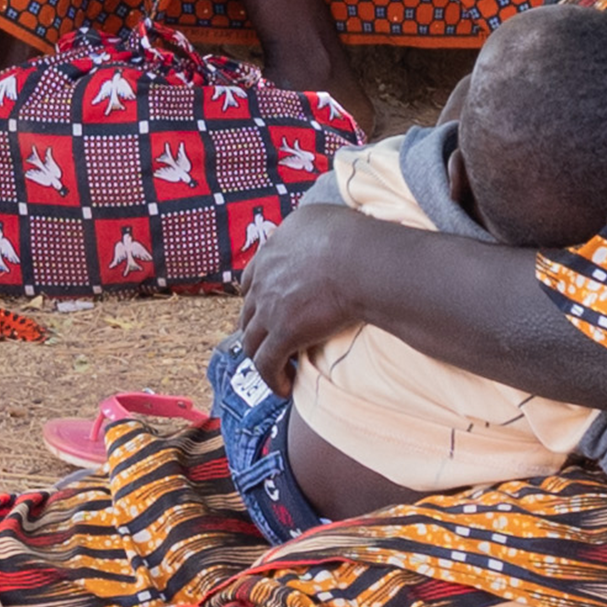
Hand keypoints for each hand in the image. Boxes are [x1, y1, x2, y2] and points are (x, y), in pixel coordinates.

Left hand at [228, 196, 374, 393]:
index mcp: (271, 253)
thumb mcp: (319, 217)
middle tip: (268, 346)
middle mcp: (263, 280)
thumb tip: (312, 228)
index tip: (264, 311)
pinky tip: (284, 388)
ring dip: (262, 360)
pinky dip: (272, 379)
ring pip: (252, 342)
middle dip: (255, 331)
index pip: (251, 280)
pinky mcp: (283, 333)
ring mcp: (269, 308)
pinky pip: (266, 364)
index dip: (255, 298)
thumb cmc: (351, 236)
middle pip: (248, 312)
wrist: (358, 260)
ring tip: (277, 373)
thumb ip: (307, 226)